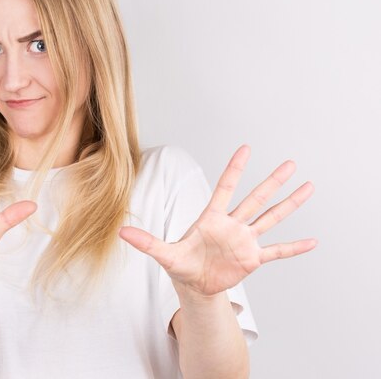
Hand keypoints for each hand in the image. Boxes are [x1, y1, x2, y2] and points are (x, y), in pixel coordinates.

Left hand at [119, 145, 315, 296]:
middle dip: (273, 182)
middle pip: (256, 199)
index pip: (225, 188)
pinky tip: (313, 241)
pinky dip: (294, 247)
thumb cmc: (180, 264)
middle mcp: (232, 225)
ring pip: (270, 218)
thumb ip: (146, 241)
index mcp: (212, 219)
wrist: (194, 285)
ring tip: (308, 187)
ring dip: (289, 204)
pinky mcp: (252, 259)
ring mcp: (244, 241)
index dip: (235, 169)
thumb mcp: (163, 253)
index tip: (246, 148)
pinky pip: (277, 251)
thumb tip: (120, 231)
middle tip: (290, 164)